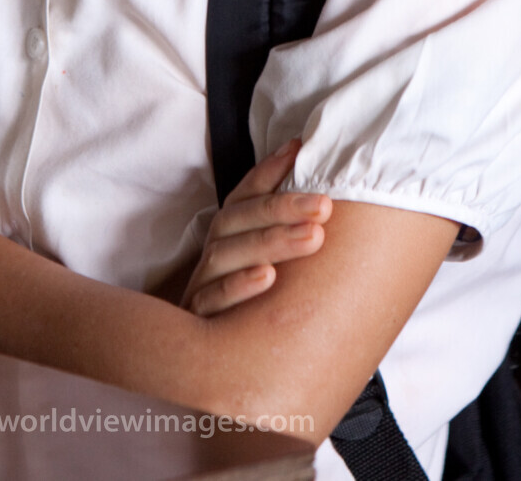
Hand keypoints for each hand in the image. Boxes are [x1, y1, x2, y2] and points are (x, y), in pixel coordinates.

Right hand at [181, 139, 330, 315]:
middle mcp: (213, 255)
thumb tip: (304, 157)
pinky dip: (239, 287)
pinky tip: (268, 278)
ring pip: (226, 255)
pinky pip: (212, 300)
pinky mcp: (196, 321)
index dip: (270, 172)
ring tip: (312, 237)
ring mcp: (201, 286)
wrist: (214, 368)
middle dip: (281, 209)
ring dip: (269, 242)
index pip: (245, 195)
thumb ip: (285, 218)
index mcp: (228, 236)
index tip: (301, 152)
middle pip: (237, 221)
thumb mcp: (270, 259)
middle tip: (324, 206)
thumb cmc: (255, 305)